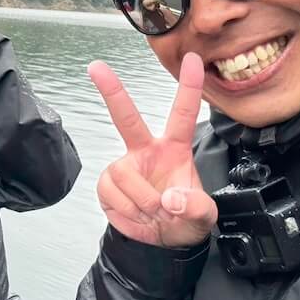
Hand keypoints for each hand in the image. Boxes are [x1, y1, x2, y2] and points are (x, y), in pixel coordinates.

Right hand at [90, 52, 217, 247]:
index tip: (191, 59)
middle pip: (126, 116)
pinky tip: (137, 215)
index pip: (183, 113)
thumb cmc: (185, 218)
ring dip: (142, 202)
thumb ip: (194, 207)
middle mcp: (146, 151)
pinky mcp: (108, 183)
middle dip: (111, 90)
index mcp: (174, 149)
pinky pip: (111, 193)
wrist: (162, 241)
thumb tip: (169, 198)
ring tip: (154, 213)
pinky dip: (127, 211)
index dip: (189, 86)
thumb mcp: (203, 216)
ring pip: (124, 174)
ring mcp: (125, 166)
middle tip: (96, 67)